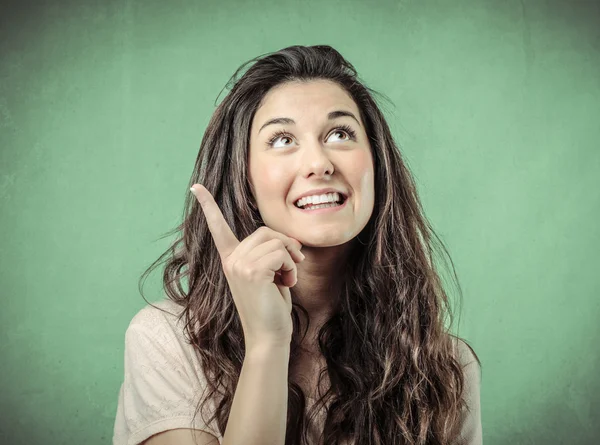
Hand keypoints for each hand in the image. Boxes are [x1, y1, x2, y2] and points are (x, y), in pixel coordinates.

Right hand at [191, 184, 304, 348]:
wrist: (268, 336)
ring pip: (276, 241)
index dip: (208, 206)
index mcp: (231, 259)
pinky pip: (281, 253)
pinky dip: (291, 266)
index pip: (217, 228)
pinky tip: (286, 283)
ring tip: (288, 277)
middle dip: (287, 244)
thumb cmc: (272, 307)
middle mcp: (230, 260)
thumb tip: (289, 242)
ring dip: (291, 258)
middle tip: (295, 263)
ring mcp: (238, 265)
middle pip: (266, 231)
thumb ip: (270, 254)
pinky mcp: (251, 272)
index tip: (195, 186)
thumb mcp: (269, 274)